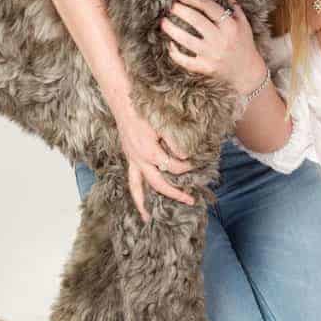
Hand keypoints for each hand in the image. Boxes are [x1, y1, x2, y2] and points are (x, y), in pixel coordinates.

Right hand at [115, 105, 195, 222]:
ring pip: (137, 188)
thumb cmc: (144, 110)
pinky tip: (140, 200)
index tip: (197, 164)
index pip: (173, 166)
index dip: (187, 167)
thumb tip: (185, 155)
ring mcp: (132, 160)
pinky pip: (131, 179)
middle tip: (190, 201)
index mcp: (150, 152)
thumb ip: (174, 140)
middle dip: (175, 194)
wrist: (123, 101)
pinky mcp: (129, 157)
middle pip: (158, 184)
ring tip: (147, 219)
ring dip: (143, 204)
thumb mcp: (162, 123)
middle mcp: (139, 160)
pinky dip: (136, 192)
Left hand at [161, 0, 266, 93]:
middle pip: (196, 21)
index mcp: (230, 27)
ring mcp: (212, 55)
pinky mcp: (205, 67)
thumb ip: (235, 8)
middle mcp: (221, 39)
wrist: (247, 72)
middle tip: (172, 7)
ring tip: (164, 22)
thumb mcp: (244, 25)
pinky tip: (170, 45)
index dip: (194, 0)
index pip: (209, 7)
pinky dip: (176, 53)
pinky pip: (186, 61)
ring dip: (172, 30)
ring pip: (187, 40)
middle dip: (181, 11)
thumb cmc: (245, 45)